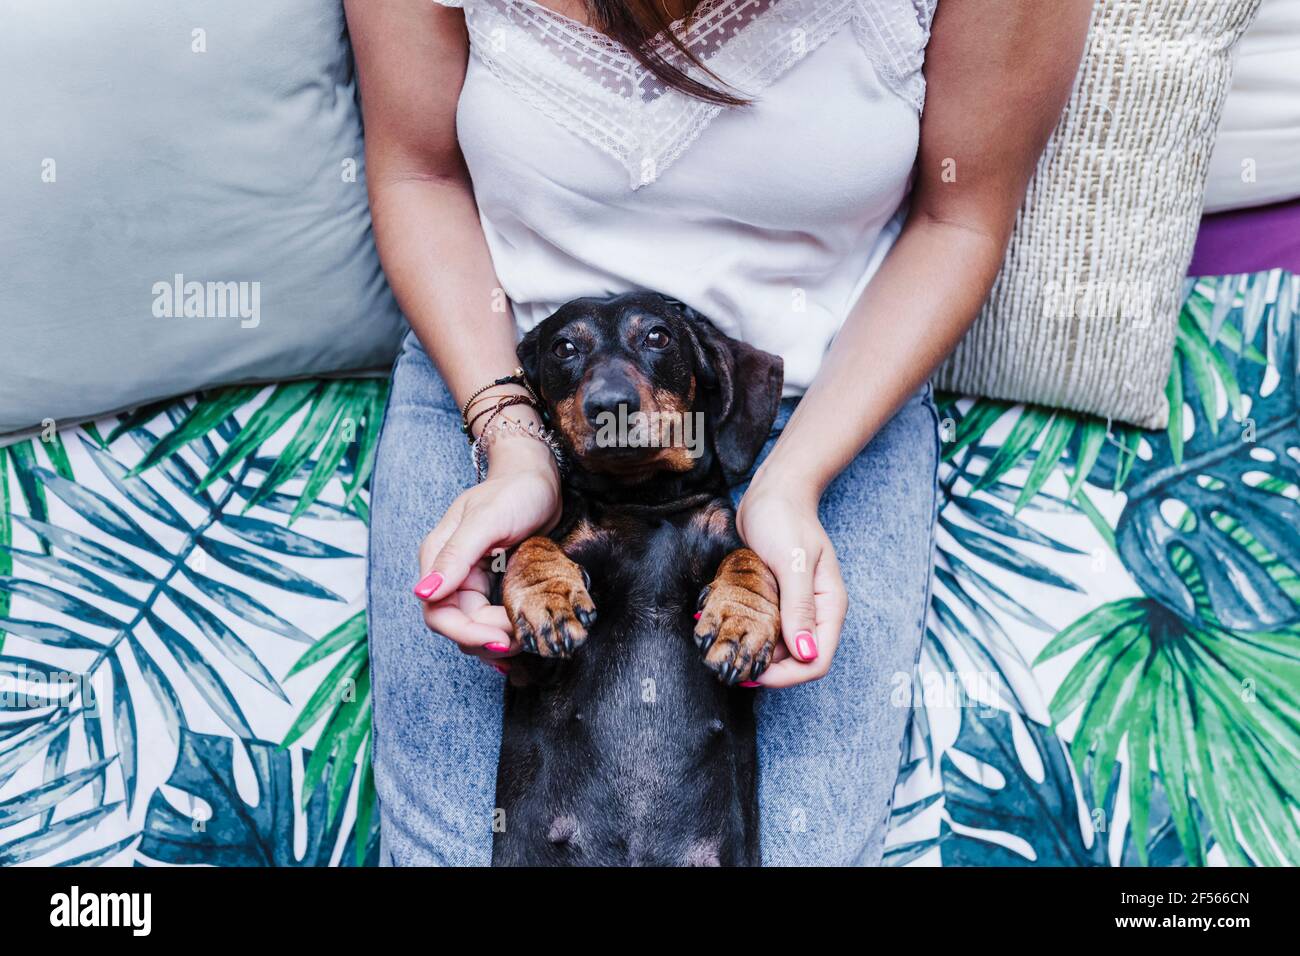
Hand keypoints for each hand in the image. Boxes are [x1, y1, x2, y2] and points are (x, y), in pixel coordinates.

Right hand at [413, 434, 561, 668]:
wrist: (538, 479)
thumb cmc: (515, 491)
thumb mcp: (488, 519)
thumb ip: (456, 554)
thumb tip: (423, 592)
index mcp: (438, 556)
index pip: (438, 612)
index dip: (467, 634)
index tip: (503, 640)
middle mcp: (450, 572)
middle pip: (456, 625)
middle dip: (487, 639)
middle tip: (524, 639)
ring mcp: (470, 580)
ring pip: (473, 627)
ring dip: (497, 640)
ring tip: (528, 637)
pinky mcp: (490, 585)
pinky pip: (489, 619)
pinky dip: (503, 633)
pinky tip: (521, 639)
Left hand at [734, 478, 846, 687]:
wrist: (773, 492)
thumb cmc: (785, 518)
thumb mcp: (792, 562)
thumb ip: (799, 607)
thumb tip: (806, 654)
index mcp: (828, 606)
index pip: (816, 661)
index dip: (788, 675)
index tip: (755, 671)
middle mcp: (814, 612)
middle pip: (797, 660)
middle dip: (768, 667)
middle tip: (732, 662)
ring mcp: (794, 607)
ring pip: (778, 647)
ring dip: (754, 650)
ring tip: (725, 647)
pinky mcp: (775, 599)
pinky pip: (764, 627)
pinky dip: (748, 632)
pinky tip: (727, 628)